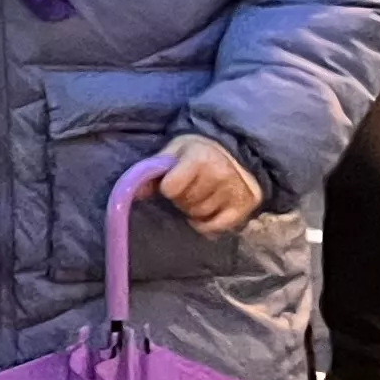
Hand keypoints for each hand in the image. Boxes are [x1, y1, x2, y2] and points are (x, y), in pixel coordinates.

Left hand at [148, 132, 262, 236]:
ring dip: (194, 210)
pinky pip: (216, 227)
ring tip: (199, 196)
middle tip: (189, 187)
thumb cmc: (198, 152)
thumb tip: (135, 193)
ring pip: (199, 215)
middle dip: (181, 198)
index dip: (167, 187)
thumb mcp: (174, 152)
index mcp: (200, 158)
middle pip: (184, 203)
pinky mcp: (244, 206)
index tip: (172, 180)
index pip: (170, 188)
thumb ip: (153, 170)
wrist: (236, 152)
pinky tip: (206, 212)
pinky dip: (207, 225)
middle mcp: (219, 174)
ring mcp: (233, 191)